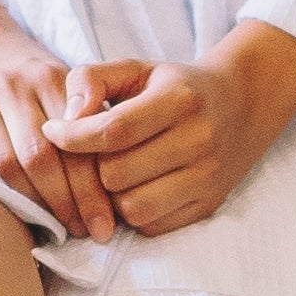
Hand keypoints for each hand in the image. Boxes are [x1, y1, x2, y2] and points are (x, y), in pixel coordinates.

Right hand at [0, 3, 147, 240]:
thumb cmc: (28, 79)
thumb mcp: (62, 84)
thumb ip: (88, 121)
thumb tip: (119, 184)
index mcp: (51, 78)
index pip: (79, 141)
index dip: (93, 188)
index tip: (107, 221)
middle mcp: (16, 87)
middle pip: (44, 156)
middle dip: (68, 202)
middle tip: (87, 233)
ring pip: (10, 164)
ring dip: (36, 204)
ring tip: (59, 230)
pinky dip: (3, 193)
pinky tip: (24, 214)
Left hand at [43, 24, 295, 237]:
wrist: (241, 104)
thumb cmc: (174, 87)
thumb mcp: (134, 68)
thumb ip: (90, 79)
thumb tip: (65, 119)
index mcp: (180, 99)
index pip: (114, 131)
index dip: (74, 137)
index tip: (54, 132)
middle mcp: (200, 140)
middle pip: (116, 175)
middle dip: (93, 167)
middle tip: (93, 153)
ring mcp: (208, 178)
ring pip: (132, 208)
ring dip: (112, 196)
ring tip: (115, 172)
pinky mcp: (209, 206)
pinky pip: (152, 227)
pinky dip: (135, 213)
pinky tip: (138, 187)